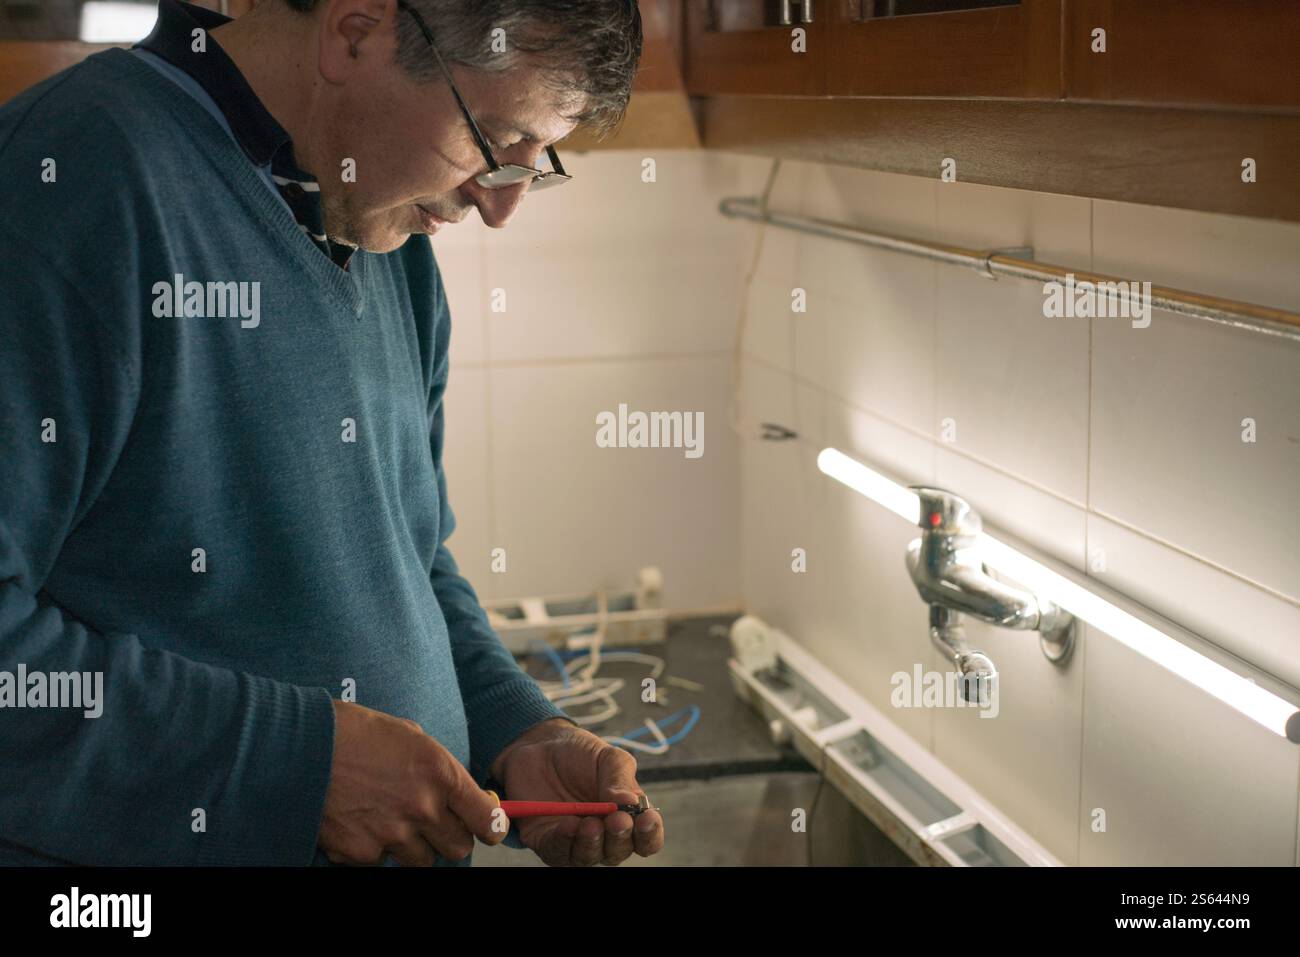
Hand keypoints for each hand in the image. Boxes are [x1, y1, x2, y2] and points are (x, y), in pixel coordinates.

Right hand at [318, 700, 504, 864]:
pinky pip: (382, 861)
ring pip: (422, 860)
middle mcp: (422, 808)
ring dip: (414, 846)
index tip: (486, 826)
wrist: (301, 745)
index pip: (488, 820)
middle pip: (459, 848)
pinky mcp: (361, 853)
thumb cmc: (357, 732)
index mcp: (440, 774)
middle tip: (433, 822)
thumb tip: (464, 796)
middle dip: (450, 837)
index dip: (491, 826)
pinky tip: (361, 821)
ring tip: (390, 817)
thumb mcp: (411, 737)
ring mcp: (391, 834)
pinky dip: (376, 848)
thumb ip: (440, 769)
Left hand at [492, 718, 664, 866]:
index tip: (646, 820)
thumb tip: (632, 803)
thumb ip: (621, 780)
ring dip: (592, 844)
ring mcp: (575, 840)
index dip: (650, 835)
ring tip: (591, 824)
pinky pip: (557, 851)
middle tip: (617, 820)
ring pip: (588, 857)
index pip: (646, 839)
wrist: (540, 746)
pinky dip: (564, 841)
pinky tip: (569, 824)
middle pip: (618, 852)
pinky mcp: (547, 841)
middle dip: (619, 838)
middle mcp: (603, 835)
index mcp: (626, 816)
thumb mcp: (607, 758)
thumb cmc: (580, 754)